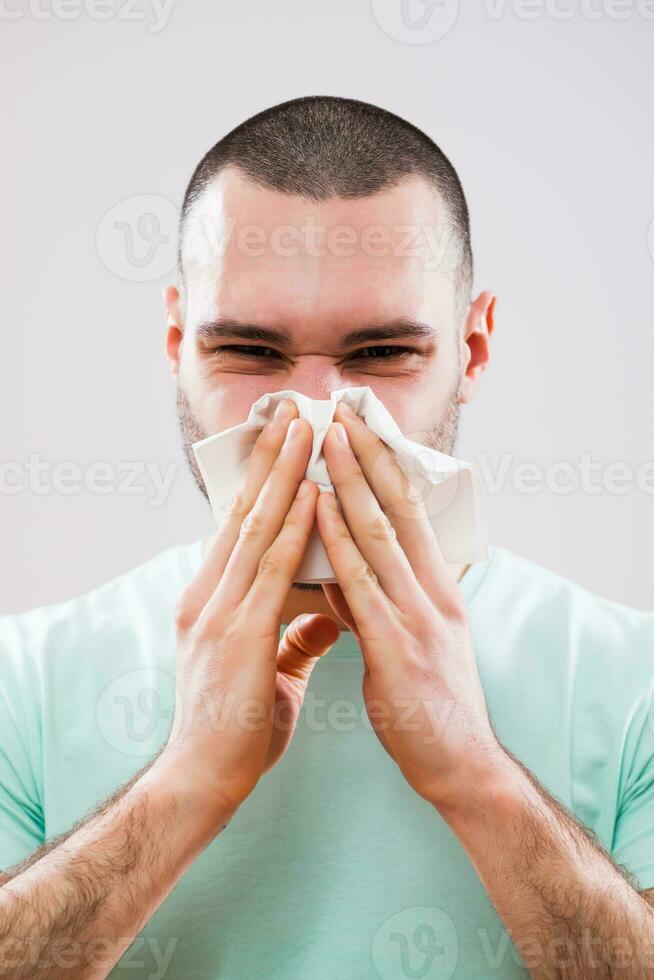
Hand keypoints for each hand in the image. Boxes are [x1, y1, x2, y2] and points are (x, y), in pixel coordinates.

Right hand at [160, 399, 339, 814]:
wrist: (203, 780)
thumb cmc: (234, 728)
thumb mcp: (269, 670)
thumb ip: (296, 638)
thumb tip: (330, 618)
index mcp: (211, 602)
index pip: (238, 529)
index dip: (261, 482)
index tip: (281, 442)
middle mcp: (207, 595)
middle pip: (243, 513)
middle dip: (270, 459)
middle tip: (291, 410)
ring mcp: (218, 610)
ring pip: (256, 527)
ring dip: (283, 474)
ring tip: (304, 428)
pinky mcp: (238, 633)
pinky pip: (273, 568)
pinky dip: (294, 526)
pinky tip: (314, 492)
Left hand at [315, 401, 500, 809]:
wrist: (461, 766)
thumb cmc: (433, 706)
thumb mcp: (413, 643)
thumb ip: (376, 604)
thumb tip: (340, 575)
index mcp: (439, 589)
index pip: (411, 512)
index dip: (387, 465)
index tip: (364, 425)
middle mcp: (434, 592)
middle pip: (398, 508)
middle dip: (369, 454)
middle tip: (344, 410)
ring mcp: (418, 618)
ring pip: (380, 535)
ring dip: (350, 482)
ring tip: (326, 439)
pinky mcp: (397, 649)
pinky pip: (361, 586)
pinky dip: (337, 543)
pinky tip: (316, 511)